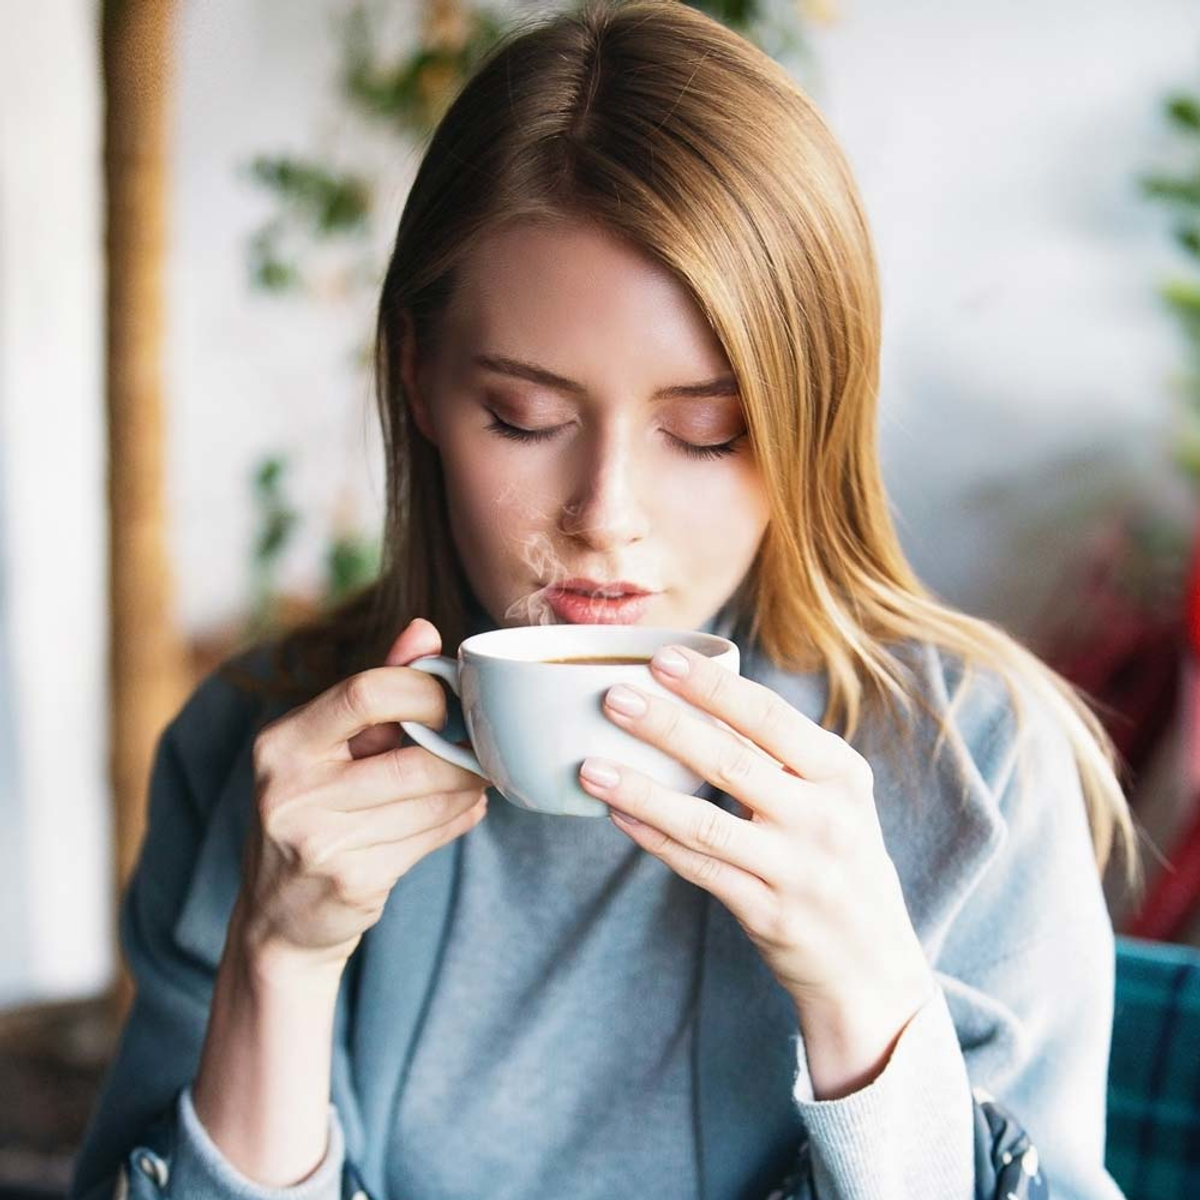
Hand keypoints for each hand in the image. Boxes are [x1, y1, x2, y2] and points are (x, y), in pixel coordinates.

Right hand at [237, 617, 490, 975]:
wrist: (278, 916)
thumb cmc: (313, 809)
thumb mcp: (326, 745)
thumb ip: (376, 685)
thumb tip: (424, 629)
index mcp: (282, 743)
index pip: (366, 693)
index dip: (424, 692)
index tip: (446, 702)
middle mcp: (291, 791)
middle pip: (413, 759)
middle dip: (460, 754)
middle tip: (481, 748)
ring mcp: (320, 843)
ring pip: (431, 801)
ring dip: (467, 788)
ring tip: (473, 779)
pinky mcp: (353, 882)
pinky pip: (433, 837)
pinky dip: (459, 818)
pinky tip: (462, 809)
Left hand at [576, 642, 935, 1093]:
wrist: (872, 963)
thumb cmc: (838, 857)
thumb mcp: (834, 797)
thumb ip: (781, 754)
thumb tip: (697, 697)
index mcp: (840, 773)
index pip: (769, 716)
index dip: (712, 686)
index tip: (662, 658)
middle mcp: (824, 817)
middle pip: (732, 761)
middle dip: (667, 726)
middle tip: (614, 697)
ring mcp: (796, 869)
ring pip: (705, 822)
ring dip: (643, 791)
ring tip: (591, 766)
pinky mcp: (769, 913)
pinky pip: (699, 868)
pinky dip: (654, 839)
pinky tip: (618, 814)